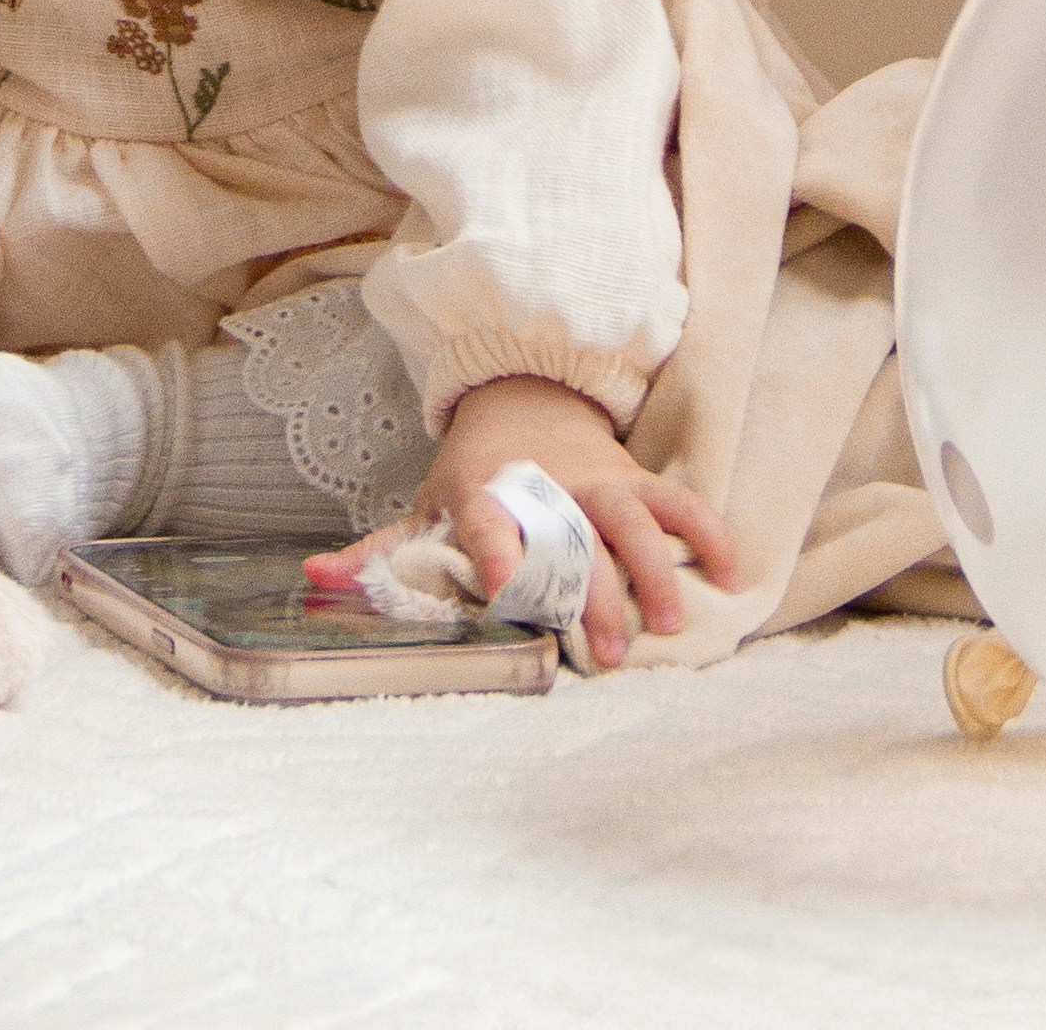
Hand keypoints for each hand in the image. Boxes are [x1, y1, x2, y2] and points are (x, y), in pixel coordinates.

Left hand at [303, 373, 735, 671]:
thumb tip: (313, 583)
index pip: (488, 521)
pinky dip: (706, 531)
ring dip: (656, 570)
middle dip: (594, 594)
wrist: (526, 391)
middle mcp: (547, 487)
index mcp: (489, 494)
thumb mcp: (426, 504)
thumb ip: (379, 554)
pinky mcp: (634, 478)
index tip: (504, 588)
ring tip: (673, 624)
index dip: (496, 551)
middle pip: (575, 540)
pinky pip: (676, 501)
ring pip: (632, 521)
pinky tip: (732, 571)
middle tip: (609, 653)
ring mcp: (596, 481)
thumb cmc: (476, 468)